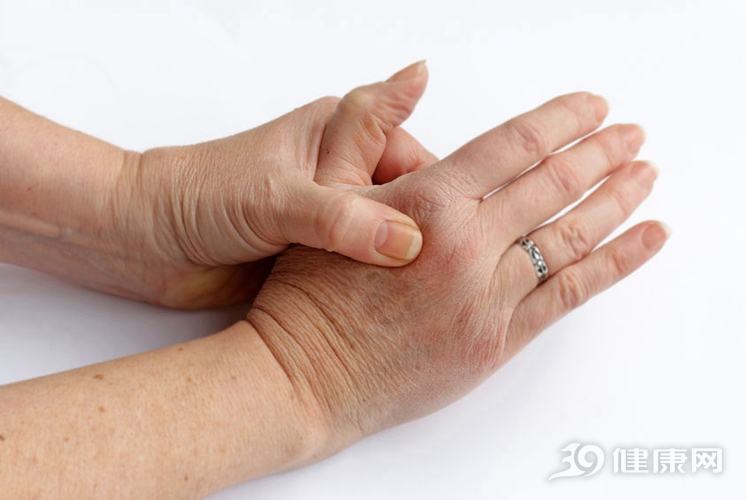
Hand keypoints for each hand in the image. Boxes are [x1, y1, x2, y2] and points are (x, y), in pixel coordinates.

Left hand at [109, 62, 435, 306]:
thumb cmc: (201, 195)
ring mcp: (334, 217)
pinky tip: (400, 308)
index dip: (449, 195)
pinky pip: (367, 269)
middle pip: (414, 203)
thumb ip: (344, 218)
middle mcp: (342, 173)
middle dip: (435, 235)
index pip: (419, 162)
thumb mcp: (281, 199)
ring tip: (438, 294)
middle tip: (461, 272)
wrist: (147, 240)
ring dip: (410, 265)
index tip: (474, 228)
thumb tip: (409, 242)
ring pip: (394, 240)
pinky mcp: (321, 256)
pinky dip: (384, 287)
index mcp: (341, 134)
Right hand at [248, 92, 667, 451]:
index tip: (593, 107)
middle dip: (601, 153)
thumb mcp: (324, 195)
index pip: (515, 144)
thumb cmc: (308, 292)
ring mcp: (488, 296)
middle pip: (554, 185)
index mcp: (428, 203)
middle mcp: (467, 245)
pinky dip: (617, 263)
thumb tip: (413, 77)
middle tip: (631, 135)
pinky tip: (647, 239)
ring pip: (572, 235)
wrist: (305, 374)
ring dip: (617, 199)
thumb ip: (365, 131)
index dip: (562, 120)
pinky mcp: (497, 340)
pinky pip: (572, 293)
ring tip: (644, 175)